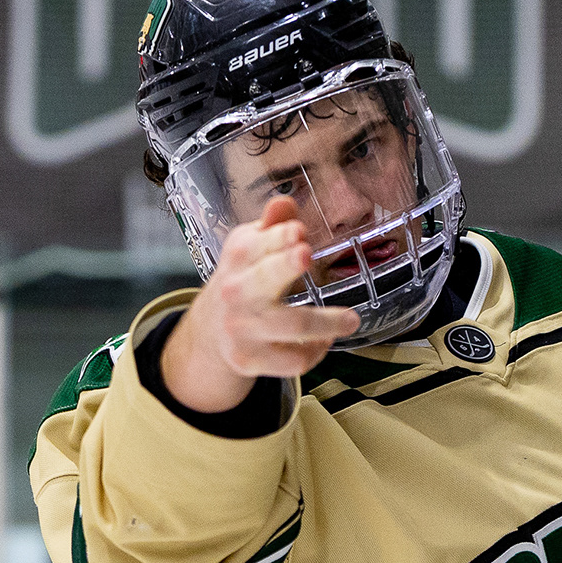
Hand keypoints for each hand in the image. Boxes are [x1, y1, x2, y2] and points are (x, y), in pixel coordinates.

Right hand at [162, 195, 360, 411]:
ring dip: (325, 323)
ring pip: (291, 326)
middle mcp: (237, 292)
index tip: (299, 231)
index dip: (278, 236)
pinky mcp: (250, 360)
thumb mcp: (252, 249)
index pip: (257, 244)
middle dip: (285, 265)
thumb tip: (285, 202)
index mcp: (239, 257)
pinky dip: (315, 351)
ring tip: (351, 320)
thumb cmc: (244, 281)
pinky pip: (293, 360)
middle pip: (263, 280)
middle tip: (306, 254)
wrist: (211, 332)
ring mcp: (243, 328)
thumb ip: (272, 226)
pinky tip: (323, 340)